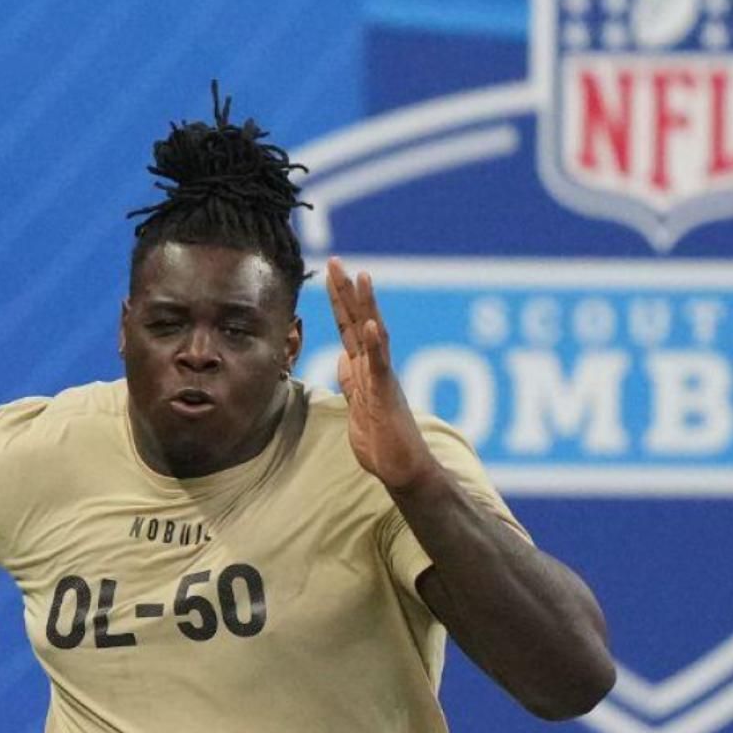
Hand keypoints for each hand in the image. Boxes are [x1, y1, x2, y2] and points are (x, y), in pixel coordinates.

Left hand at [324, 257, 436, 489]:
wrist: (402, 470)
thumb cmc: (382, 441)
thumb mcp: (357, 405)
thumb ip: (351, 379)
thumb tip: (342, 357)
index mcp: (365, 369)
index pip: (349, 327)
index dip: (338, 301)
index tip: (330, 273)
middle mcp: (376, 367)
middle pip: (358, 321)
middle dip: (346, 291)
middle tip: (335, 261)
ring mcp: (383, 379)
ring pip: (373, 335)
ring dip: (366, 306)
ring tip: (361, 277)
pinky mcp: (387, 396)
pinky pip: (380, 366)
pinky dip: (375, 345)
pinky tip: (369, 325)